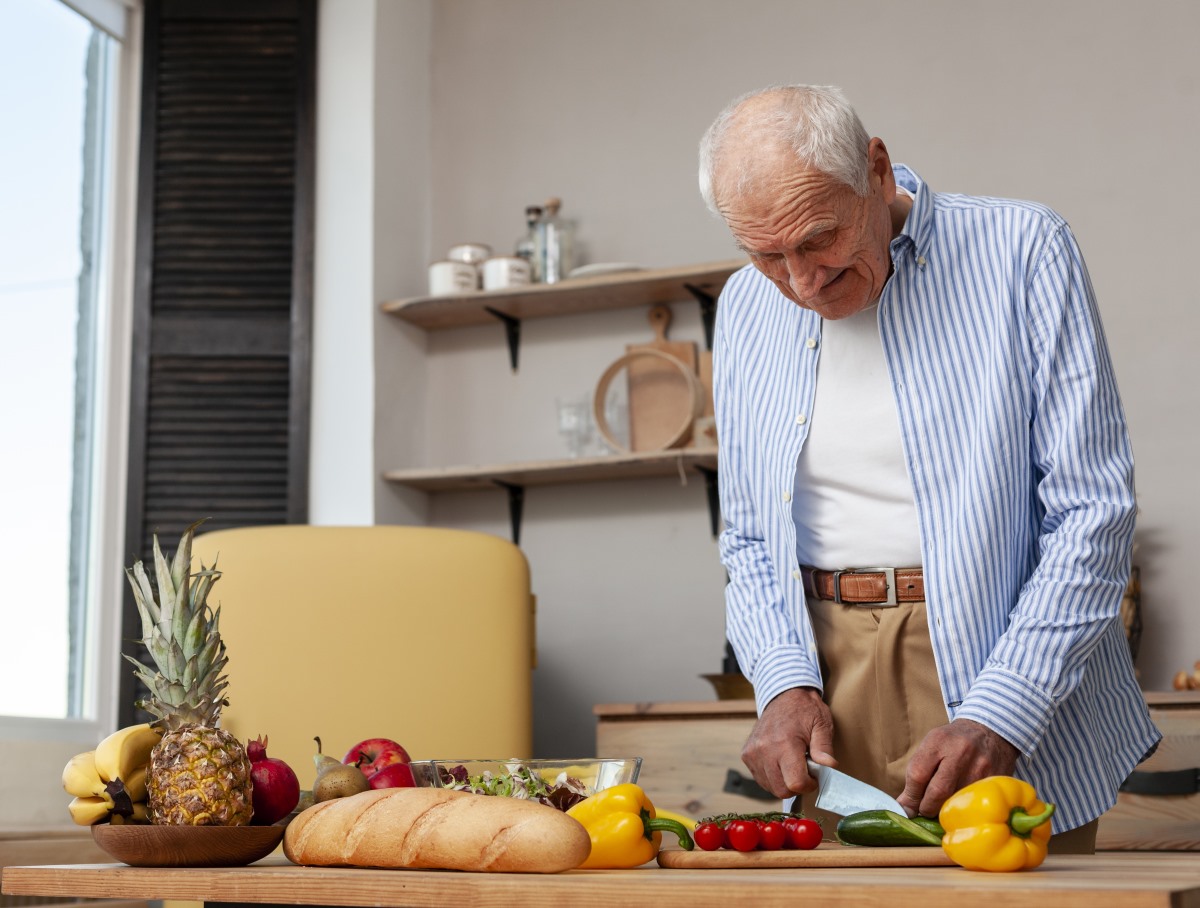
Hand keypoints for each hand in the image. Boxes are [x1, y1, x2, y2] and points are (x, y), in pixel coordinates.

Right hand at [741, 687, 835, 798]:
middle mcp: (764, 749)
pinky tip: (780, 762)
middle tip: (805, 770)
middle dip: (797, 786)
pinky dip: (773, 776)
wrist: (783, 695)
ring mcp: (753, 753)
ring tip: (792, 763)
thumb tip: (830, 767)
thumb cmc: (805, 709)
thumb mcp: (822, 724)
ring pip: (770, 787)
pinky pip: (761, 778)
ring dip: (784, 782)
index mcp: (785, 743)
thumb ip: (825, 748)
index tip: (814, 776)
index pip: (795, 783)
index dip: (809, 785)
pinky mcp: (747, 755)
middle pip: (781, 790)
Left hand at [897, 718, 1019, 817]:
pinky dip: (965, 810)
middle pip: (938, 792)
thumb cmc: (953, 742)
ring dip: (946, 811)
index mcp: (939, 740)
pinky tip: (961, 806)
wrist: (989, 731)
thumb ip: (917, 773)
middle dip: (927, 808)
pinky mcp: (996, 781)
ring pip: (957, 802)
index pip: (918, 775)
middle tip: (925, 810)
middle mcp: (961, 752)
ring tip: (943, 807)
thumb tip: (906, 808)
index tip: (908, 807)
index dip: (910, 796)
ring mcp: (981, 768)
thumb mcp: (932, 746)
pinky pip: (975, 804)